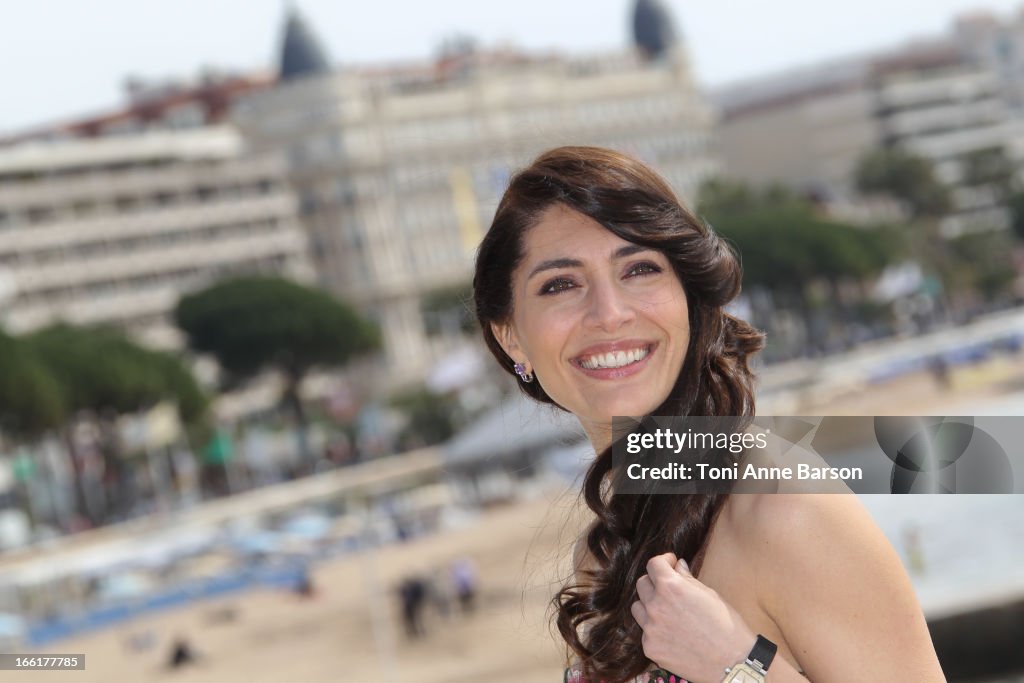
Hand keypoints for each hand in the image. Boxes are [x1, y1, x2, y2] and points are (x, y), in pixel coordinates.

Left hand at [631, 553, 755, 682]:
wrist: (732, 663)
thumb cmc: (726, 626)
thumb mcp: (709, 594)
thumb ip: (687, 579)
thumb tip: (677, 565)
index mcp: (671, 587)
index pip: (653, 564)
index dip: (663, 561)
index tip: (670, 564)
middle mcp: (656, 605)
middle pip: (642, 584)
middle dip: (655, 582)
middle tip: (669, 589)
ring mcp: (650, 628)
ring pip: (638, 607)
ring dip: (649, 605)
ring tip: (668, 612)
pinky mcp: (650, 648)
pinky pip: (645, 632)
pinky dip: (655, 630)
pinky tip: (672, 634)